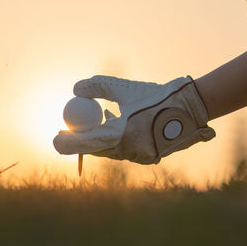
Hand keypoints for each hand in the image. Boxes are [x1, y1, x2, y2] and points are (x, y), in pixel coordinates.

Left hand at [53, 75, 214, 163]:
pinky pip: (127, 151)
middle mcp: (127, 152)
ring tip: (103, 120)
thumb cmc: (157, 97)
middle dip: (82, 142)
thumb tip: (75, 89)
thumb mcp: (125, 88)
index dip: (64, 142)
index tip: (54, 135)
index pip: (82, 144)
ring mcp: (140, 158)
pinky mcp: (150, 158)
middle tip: (71, 131)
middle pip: (96, 150)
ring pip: (112, 151)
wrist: (191, 109)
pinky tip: (121, 123)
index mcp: (118, 136)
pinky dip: (120, 140)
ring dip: (103, 139)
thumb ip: (99, 87)